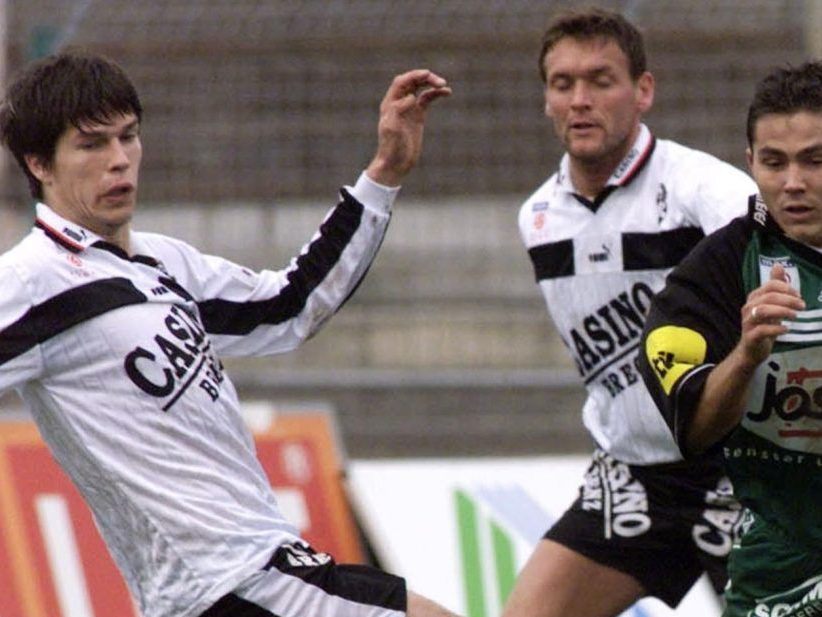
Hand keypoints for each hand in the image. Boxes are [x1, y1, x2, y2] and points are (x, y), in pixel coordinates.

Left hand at [365, 69, 450, 186]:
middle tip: (440, 82)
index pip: (401, 82)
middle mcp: (399, 103)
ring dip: (432, 84)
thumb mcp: (393, 130)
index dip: (414, 75)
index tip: (427, 75)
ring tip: (444, 85)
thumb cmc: (391, 148)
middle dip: (425, 78)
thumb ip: (398, 111)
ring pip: (421, 88)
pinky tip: (447, 93)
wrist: (396, 164)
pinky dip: (436, 94)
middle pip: (412, 82)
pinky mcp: (418, 116)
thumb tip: (411, 96)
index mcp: (390, 104)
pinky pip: (427, 99)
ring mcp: (409, 109)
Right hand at [739, 263, 804, 364]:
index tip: (799, 296)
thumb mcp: (772, 304)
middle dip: (789, 300)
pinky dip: (776, 328)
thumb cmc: (764, 325)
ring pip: (763, 311)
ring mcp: (748, 322)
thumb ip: (776, 286)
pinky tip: (786, 329)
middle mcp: (748, 308)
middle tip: (802, 306)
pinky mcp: (750, 336)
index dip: (787, 289)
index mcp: (754, 298)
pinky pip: (762, 330)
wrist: (752, 349)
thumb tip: (778, 265)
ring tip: (795, 316)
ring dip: (783, 312)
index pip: (770, 286)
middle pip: (768, 297)